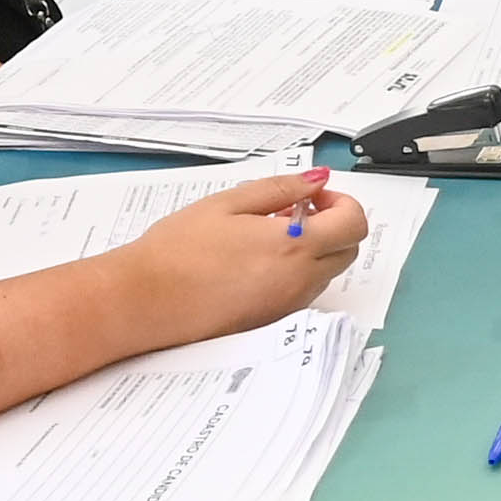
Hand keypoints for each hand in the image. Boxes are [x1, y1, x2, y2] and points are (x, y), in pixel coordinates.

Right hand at [108, 171, 363, 340]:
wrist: (146, 300)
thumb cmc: (179, 250)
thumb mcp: (229, 203)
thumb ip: (281, 188)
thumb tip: (318, 180)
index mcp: (294, 247)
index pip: (354, 224)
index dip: (342, 203)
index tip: (313, 195)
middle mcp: (300, 281)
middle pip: (348, 250)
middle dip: (333, 225)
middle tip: (294, 210)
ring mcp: (288, 305)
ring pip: (326, 272)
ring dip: (314, 249)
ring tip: (267, 234)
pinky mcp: (272, 321)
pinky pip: (303, 291)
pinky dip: (296, 271)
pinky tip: (256, 259)